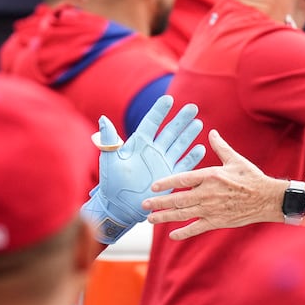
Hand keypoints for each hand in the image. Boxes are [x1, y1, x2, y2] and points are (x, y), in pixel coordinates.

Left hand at [81, 96, 205, 243]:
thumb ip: (109, 140)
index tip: (168, 99)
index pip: (151, 122)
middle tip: (192, 107)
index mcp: (139, 144)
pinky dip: (192, 157)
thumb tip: (103, 118)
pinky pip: (184, 165)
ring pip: (179, 145)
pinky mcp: (169, 177)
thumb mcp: (109, 159)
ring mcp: (162, 163)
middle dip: (181, 119)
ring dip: (189, 135)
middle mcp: (153, 151)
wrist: (119, 206)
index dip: (159, 111)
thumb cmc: (110, 183)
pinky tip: (201, 148)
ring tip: (198, 123)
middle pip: (170, 131)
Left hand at [142, 130, 287, 239]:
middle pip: (177, 199)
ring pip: (182, 215)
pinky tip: (171, 235)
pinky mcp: (217, 221)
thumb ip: (220, 147)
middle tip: (143, 205)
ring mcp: (211, 209)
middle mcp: (207, 193)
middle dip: (158, 203)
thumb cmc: (251, 177)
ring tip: (150, 219)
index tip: (152, 186)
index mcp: (210, 176)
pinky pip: (196, 228)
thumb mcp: (235, 159)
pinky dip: (183, 232)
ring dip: (164, 217)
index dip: (165, 183)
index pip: (182, 179)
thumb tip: (212, 132)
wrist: (268, 198)